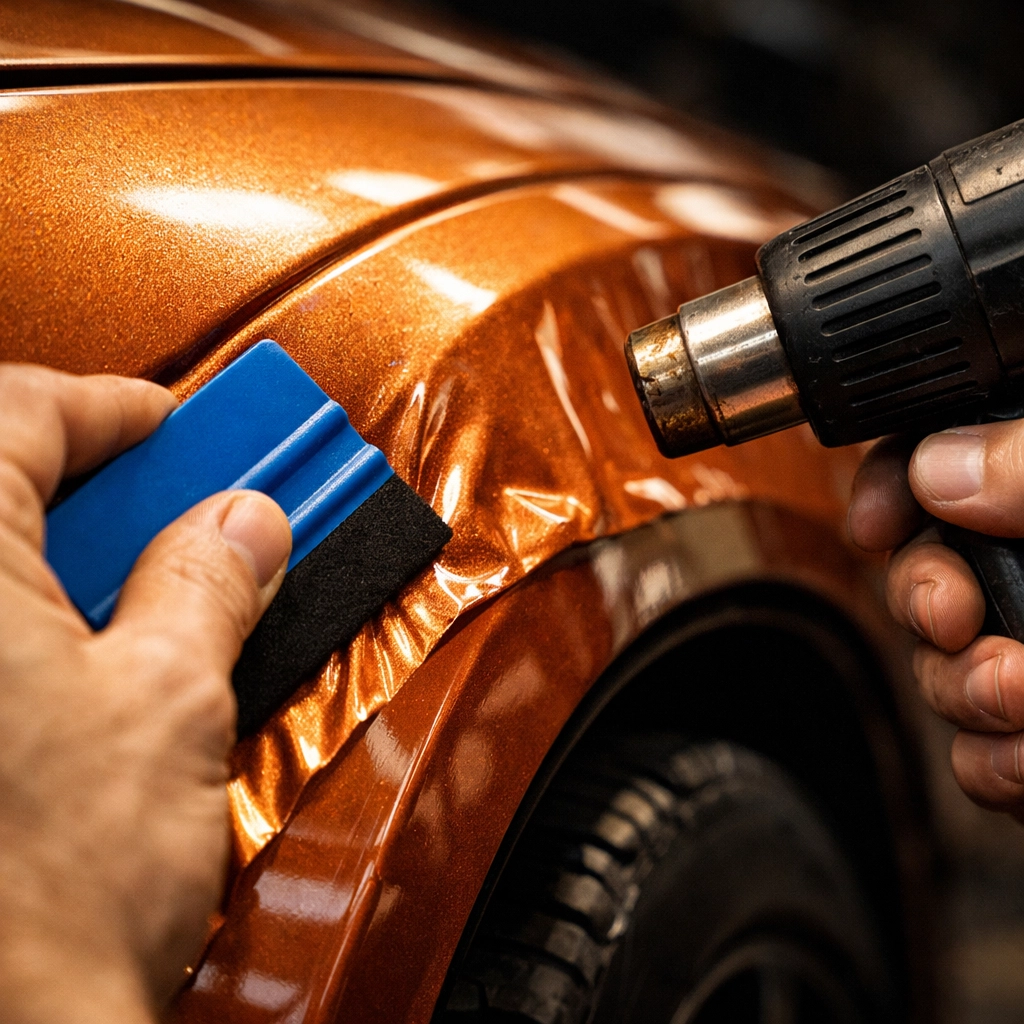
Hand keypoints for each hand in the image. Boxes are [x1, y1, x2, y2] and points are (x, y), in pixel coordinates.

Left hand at [0, 365, 290, 1022]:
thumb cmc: (39, 908)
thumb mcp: (169, 704)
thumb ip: (207, 585)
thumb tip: (242, 526)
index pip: (18, 412)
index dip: (113, 407)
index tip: (170, 422)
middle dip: (96, 481)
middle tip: (174, 501)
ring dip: (66, 556)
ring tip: (146, 583)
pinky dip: (33, 624)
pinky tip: (83, 659)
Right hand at [849, 422, 1023, 819]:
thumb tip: (942, 469)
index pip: (939, 459)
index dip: (889, 484)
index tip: (876, 519)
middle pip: (920, 566)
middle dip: (920, 598)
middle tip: (951, 615)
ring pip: (938, 666)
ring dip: (956, 688)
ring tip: (1015, 694)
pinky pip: (978, 754)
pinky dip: (990, 765)